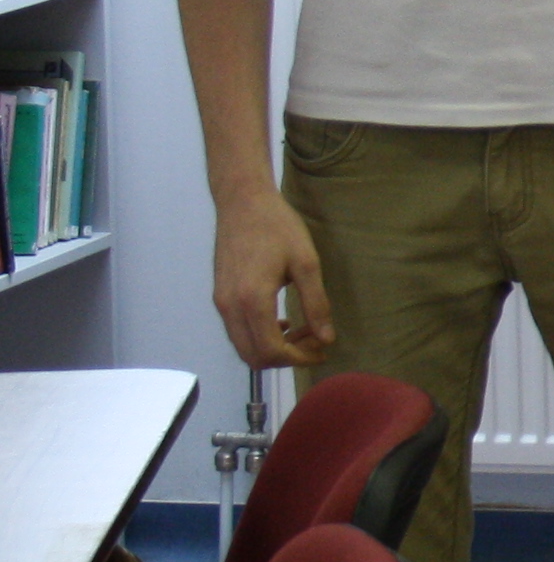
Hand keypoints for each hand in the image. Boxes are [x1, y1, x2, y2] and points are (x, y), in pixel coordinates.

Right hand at [210, 185, 332, 368]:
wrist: (242, 202)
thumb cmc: (277, 227)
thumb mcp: (306, 263)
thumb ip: (316, 304)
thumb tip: (326, 338)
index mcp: (252, 300)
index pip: (271, 351)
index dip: (299, 359)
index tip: (322, 351)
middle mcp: (230, 306)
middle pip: (253, 356)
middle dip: (286, 358)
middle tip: (314, 342)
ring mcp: (221, 302)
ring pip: (243, 346)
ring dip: (273, 347)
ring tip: (303, 329)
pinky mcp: (219, 295)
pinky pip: (237, 330)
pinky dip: (260, 335)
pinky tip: (283, 320)